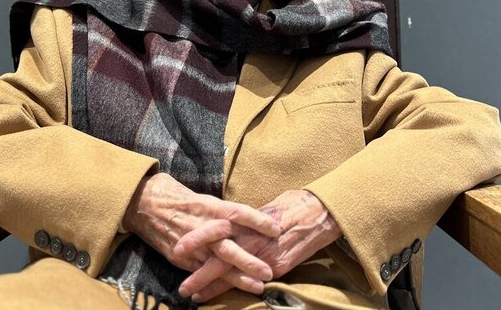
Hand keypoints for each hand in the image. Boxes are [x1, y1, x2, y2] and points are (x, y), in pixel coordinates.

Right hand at [121, 173, 281, 292]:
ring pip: (218, 263)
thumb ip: (226, 214)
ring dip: (238, 277)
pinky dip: (213, 285)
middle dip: (249, 260)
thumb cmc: (182, 200)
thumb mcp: (207, 201)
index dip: (258, 220)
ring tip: (256, 287)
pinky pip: (200, 273)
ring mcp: (192, 245)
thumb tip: (251, 223)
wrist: (147, 205)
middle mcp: (203, 227)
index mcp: (211, 208)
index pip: (239, 213)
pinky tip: (226, 294)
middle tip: (269, 270)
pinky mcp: (182, 258)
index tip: (277, 229)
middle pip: (230, 245)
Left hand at [176, 190, 341, 301]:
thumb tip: (232, 225)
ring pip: (234, 272)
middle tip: (182, 286)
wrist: (321, 212)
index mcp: (249, 220)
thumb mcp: (265, 207)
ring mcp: (267, 255)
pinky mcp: (279, 266)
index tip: (179, 248)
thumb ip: (247, 220)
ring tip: (193, 296)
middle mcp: (255, 238)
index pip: (217, 230)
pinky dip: (236, 288)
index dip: (197, 240)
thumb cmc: (292, 203)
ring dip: (212, 285)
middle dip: (200, 272)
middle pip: (221, 256)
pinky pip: (252, 280)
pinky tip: (221, 297)